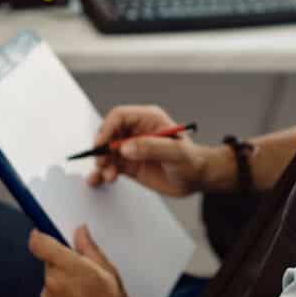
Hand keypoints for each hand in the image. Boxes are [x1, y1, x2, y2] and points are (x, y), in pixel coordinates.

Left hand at [28, 225, 133, 296]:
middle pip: (49, 264)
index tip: (43, 233)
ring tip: (84, 295)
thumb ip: (88, 248)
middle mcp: (52, 282)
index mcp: (66, 266)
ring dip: (62, 285)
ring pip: (51, 284)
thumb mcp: (107, 270)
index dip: (40, 235)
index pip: (39, 243)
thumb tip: (80, 233)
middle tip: (82, 273)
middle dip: (62, 265)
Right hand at [89, 104, 219, 196]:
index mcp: (149, 119)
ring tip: (108, 176)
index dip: (107, 129)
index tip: (101, 145)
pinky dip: (102, 173)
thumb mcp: (175, 154)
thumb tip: (126, 147)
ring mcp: (132, 148)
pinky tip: (99, 180)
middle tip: (103, 163)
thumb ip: (152, 148)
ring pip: (107, 151)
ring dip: (102, 163)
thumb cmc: (191, 161)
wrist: (196, 179)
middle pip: (109, 133)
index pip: (120, 116)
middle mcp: (137, 131)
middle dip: (102, 148)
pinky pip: (110, 166)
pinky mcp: (129, 163)